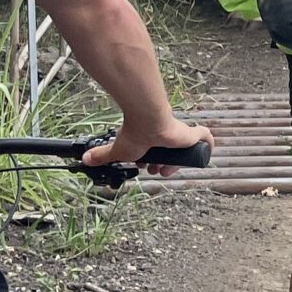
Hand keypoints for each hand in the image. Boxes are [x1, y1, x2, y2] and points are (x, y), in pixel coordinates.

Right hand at [83, 114, 213, 176]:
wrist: (147, 121)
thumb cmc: (134, 134)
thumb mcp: (118, 151)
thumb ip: (101, 155)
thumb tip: (84, 158)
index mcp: (154, 140)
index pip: (158, 155)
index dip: (154, 164)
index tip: (148, 168)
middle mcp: (168, 138)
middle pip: (171, 156)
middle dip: (164, 167)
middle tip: (157, 171)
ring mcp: (182, 136)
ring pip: (186, 153)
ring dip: (179, 164)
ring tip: (168, 170)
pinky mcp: (192, 134)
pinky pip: (206, 139)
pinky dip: (208, 146)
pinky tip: (204, 155)